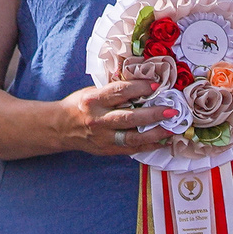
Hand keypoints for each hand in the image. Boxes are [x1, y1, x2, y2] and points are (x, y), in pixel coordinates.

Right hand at [57, 79, 172, 156]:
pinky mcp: (107, 149)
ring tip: (171, 129)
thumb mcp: (93, 92)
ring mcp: (102, 137)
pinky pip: (131, 149)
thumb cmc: (81, 105)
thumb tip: (144, 84)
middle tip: (171, 111)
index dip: (139, 88)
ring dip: (154, 134)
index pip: (119, 92)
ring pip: (132, 138)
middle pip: (129, 118)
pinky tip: (162, 141)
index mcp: (93, 100)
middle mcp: (97, 119)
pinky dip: (149, 146)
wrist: (61, 127)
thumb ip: (114, 90)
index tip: (156, 85)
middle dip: (153, 114)